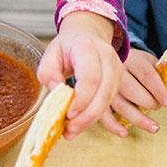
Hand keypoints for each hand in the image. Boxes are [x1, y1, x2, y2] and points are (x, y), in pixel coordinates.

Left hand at [37, 11, 122, 137]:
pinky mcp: (118, 82)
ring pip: (108, 100)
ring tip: (71, 131)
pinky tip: (80, 124)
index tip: (68, 114)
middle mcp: (108, 58)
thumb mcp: (50, 54)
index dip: (82, 99)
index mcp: (88, 48)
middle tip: (69, 129)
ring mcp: (117, 70)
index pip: (90, 77)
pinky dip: (94, 117)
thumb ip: (48, 72)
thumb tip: (57, 91)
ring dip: (90, 120)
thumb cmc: (67, 47)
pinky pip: (109, 103)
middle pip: (103, 92)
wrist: (87, 35)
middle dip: (87, 116)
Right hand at [99, 49, 166, 136]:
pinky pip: (103, 114)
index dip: (160, 90)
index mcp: (133, 60)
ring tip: (154, 128)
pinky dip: (113, 126)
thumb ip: (163, 78)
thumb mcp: (152, 64)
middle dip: (148, 103)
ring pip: (120, 105)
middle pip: (132, 90)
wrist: (113, 59)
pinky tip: (124, 134)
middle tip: (158, 107)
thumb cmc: (138, 65)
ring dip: (138, 119)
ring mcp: (105, 86)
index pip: (147, 75)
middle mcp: (117, 72)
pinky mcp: (98, 98)